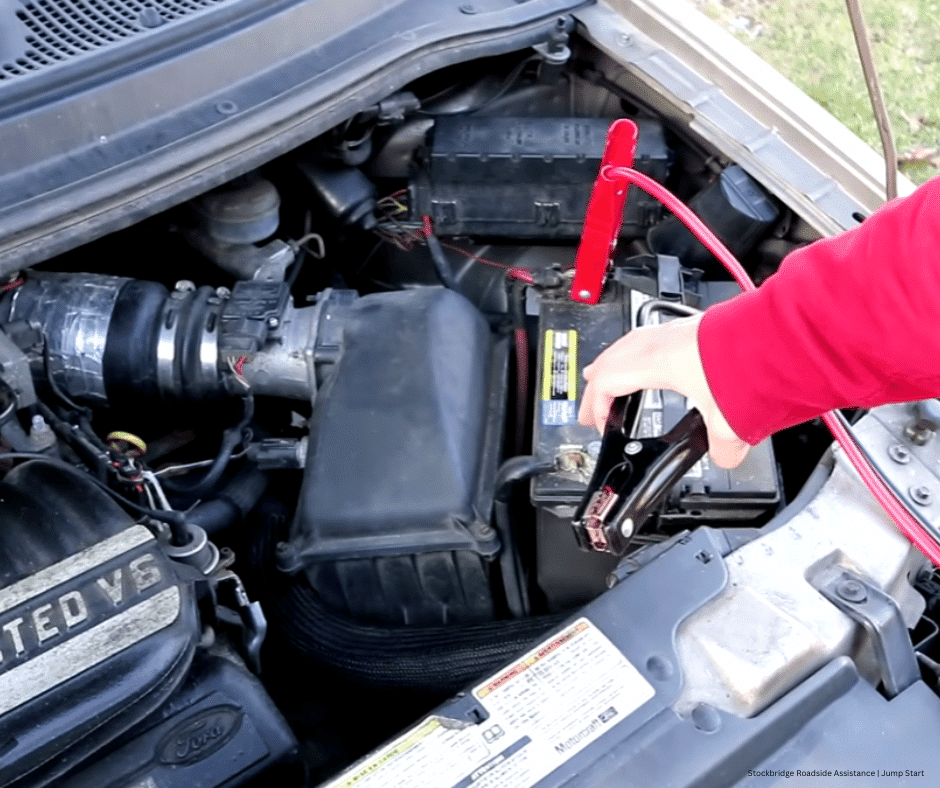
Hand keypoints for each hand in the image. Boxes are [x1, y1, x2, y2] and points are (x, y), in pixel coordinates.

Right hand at [578, 313, 750, 468]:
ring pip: (632, 342)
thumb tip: (725, 457)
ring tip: (615, 376)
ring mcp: (679, 330)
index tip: (598, 424)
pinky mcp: (698, 325)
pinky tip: (659, 360)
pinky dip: (644, 351)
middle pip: (611, 358)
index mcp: (655, 362)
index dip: (595, 407)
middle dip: (597, 382)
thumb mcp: (729, 424)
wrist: (782, 336)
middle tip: (593, 403)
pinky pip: (656, 336)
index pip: (605, 382)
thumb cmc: (752, 365)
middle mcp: (662, 341)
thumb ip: (722, 448)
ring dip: (617, 362)